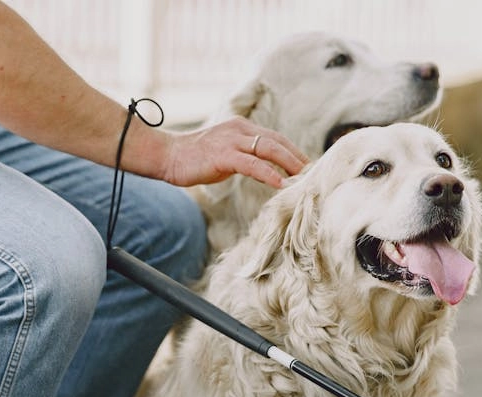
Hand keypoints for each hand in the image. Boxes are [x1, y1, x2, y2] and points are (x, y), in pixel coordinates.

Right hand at [156, 116, 307, 188]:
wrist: (167, 156)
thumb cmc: (195, 159)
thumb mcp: (225, 155)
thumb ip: (245, 158)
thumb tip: (265, 171)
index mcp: (242, 128)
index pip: (275, 138)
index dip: (294, 151)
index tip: (308, 166)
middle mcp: (240, 130)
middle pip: (277, 141)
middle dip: (298, 157)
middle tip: (314, 173)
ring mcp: (232, 141)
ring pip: (269, 149)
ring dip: (289, 164)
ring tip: (304, 178)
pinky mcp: (223, 155)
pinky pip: (252, 164)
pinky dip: (268, 173)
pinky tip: (280, 183)